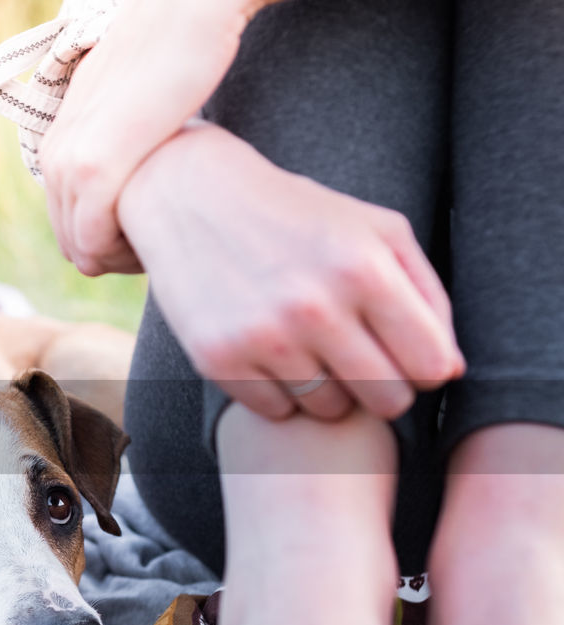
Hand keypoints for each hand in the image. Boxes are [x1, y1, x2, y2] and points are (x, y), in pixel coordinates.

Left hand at [40, 0, 260, 276]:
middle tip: (158, 248)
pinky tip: (160, 240)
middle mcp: (57, 155)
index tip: (150, 238)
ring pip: (81, 248)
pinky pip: (94, 241)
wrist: (187, 12)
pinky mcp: (95, 167)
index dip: (108, 243)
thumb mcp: (134, 106)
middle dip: (111, 258)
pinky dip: (123, 254)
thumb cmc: (177, 57)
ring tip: (161, 244)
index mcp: (62, 143)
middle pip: (71, 242)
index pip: (69, 223)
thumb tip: (141, 172)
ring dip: (119, 259)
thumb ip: (123, 141)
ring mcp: (71, 161)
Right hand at [117, 123, 463, 420]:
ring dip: (328, 391)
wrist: (192, 198)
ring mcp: (262, 336)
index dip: (425, 368)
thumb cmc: (297, 215)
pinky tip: (271, 357)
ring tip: (312, 353)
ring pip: (329, 410)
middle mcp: (315, 306)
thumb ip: (426, 294)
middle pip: (386, 399)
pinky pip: (275, 411)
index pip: (431, 366)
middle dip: (382, 387)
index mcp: (365, 268)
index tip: (405, 355)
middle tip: (361, 362)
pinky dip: (279, 393)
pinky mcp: (217, 358)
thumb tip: (448, 370)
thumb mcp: (375, 228)